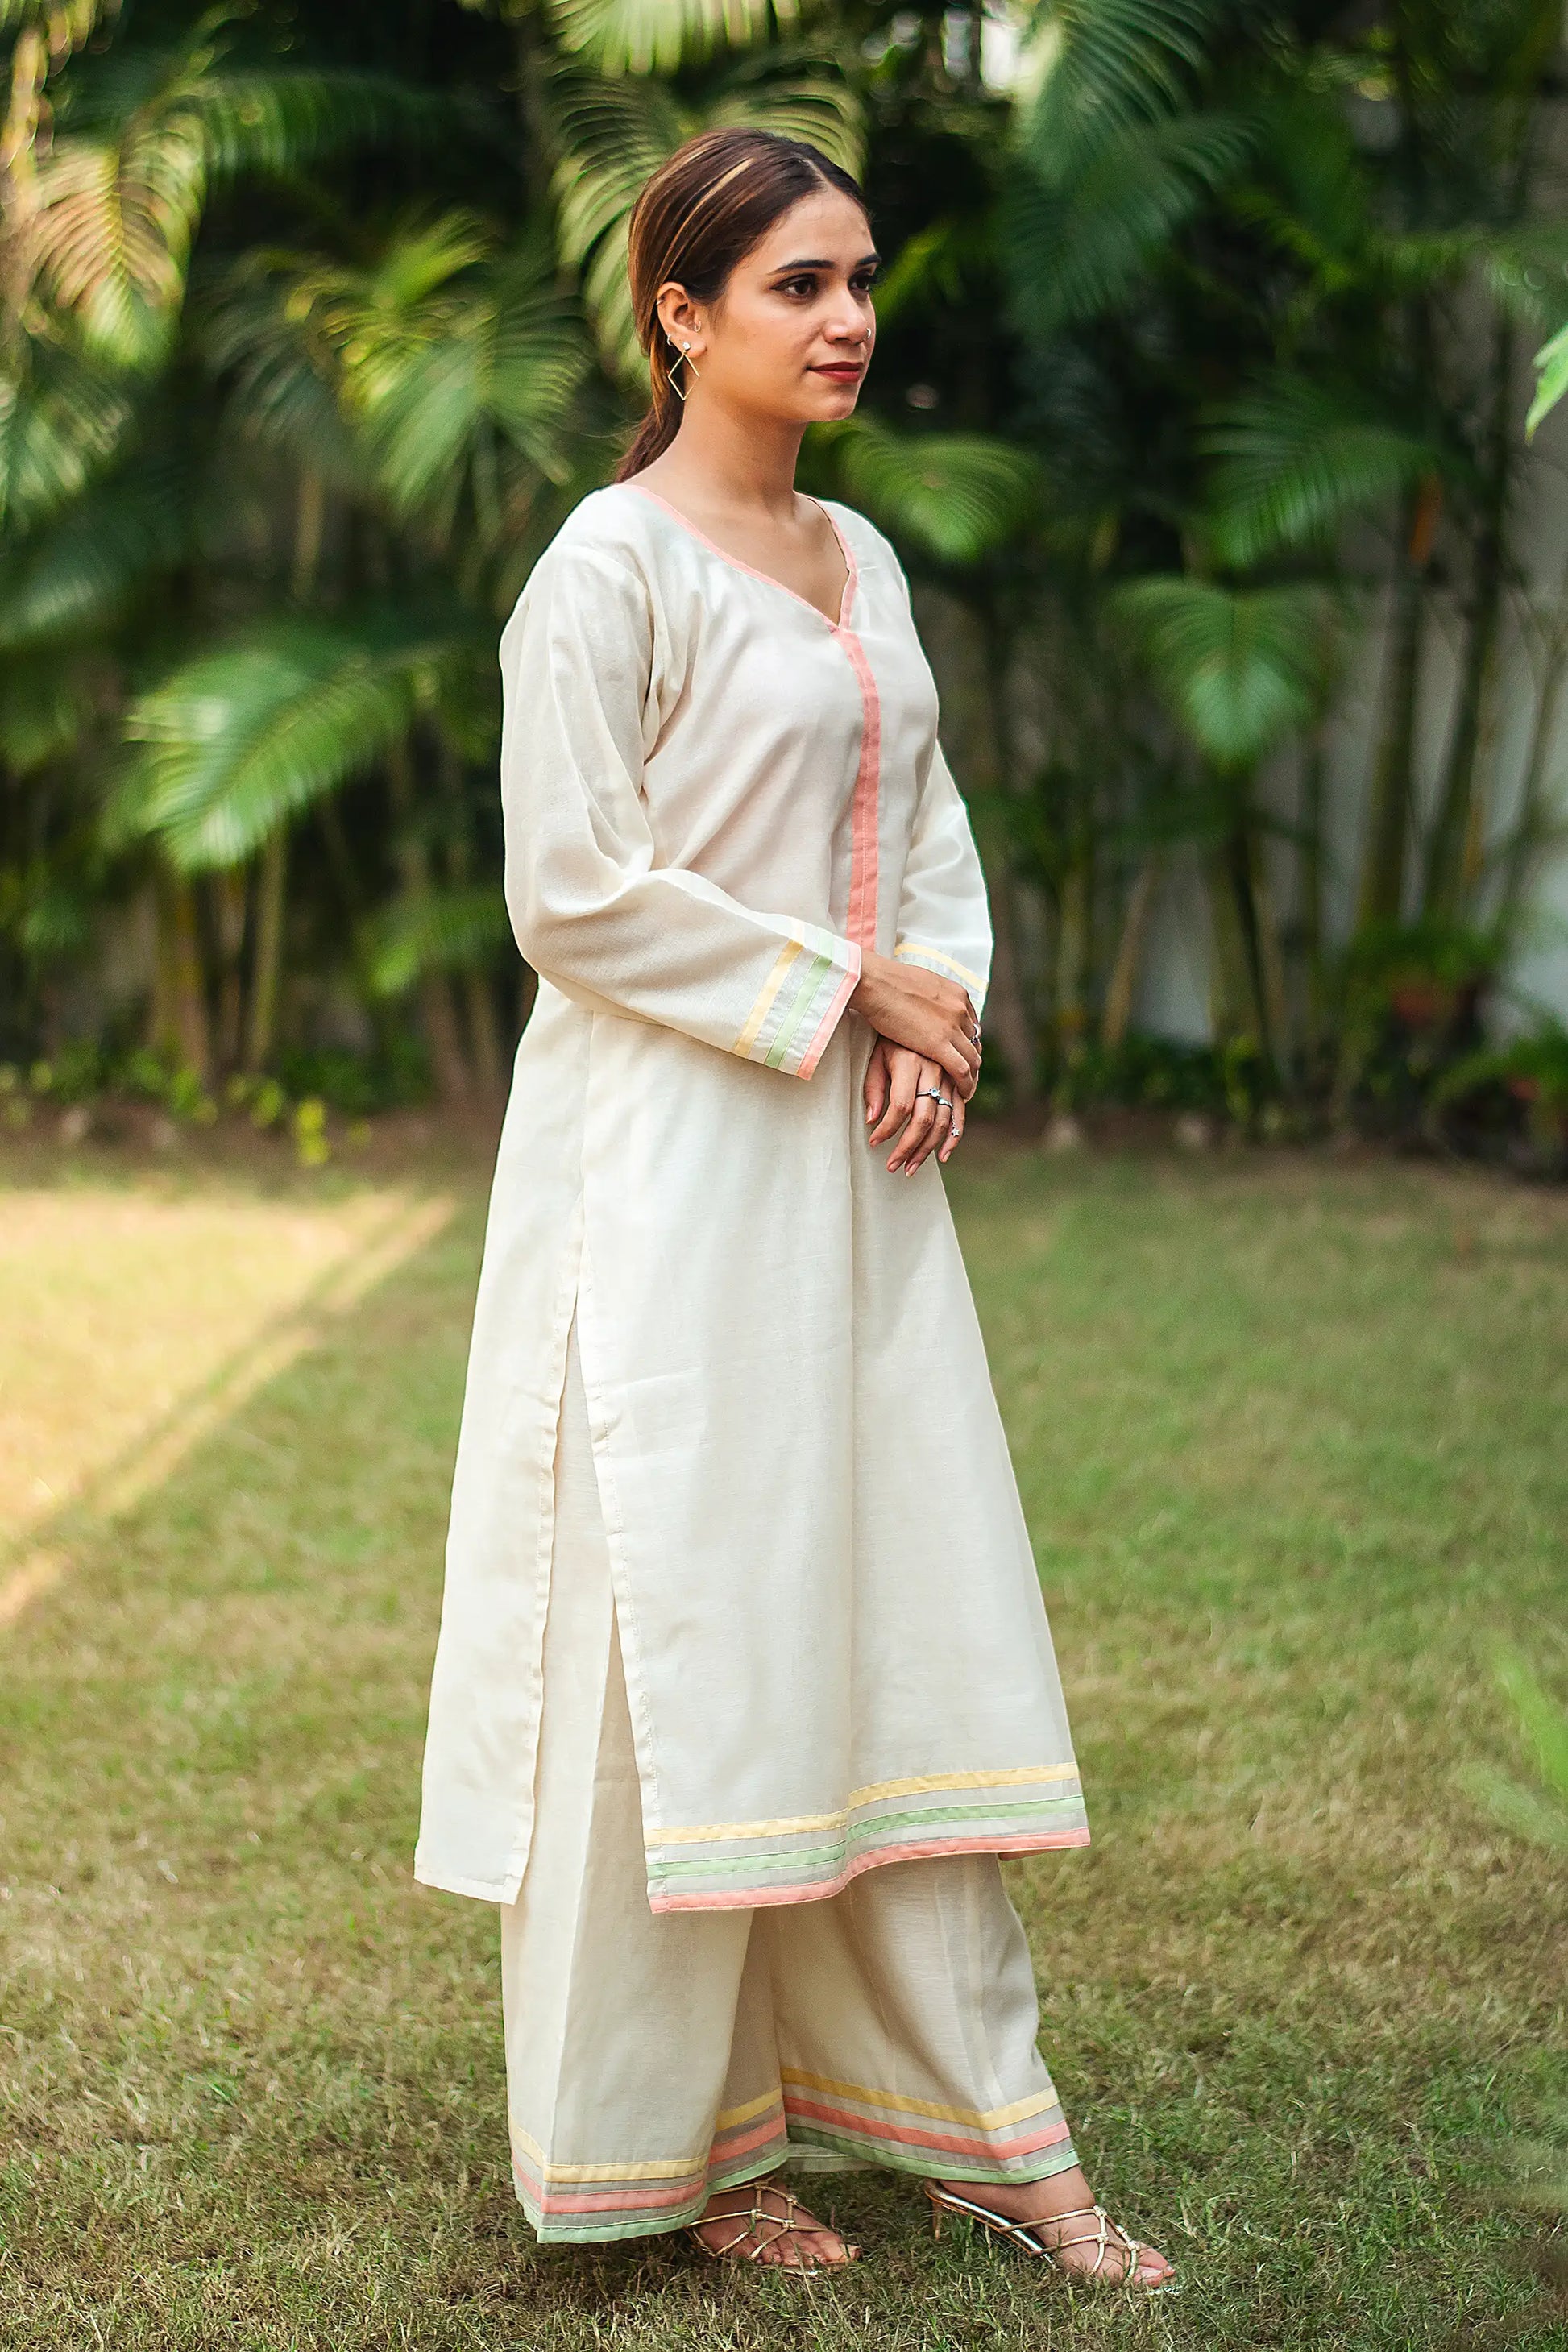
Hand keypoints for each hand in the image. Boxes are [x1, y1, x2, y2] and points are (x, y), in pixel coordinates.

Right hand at [849, 952, 979, 1097]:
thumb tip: (925, 1001)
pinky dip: (966, 1085)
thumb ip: (930, 996)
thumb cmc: (886, 982)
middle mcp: (960, 1010)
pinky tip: (962, 1094)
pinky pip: (962, 1070)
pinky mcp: (939, 1043)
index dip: (968, 1043)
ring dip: (972, 1077)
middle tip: (966, 1077)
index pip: (971, 1025)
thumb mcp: (919, 984)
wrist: (875, 982)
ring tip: (966, 1090)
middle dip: (971, 1061)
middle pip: (975, 1043)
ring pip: (973, 1059)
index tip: (961, 1055)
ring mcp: (952, 1026)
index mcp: (956, 994)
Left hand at [864, 1038, 965, 1173]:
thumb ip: (873, 1087)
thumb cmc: (890, 1035)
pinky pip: (960, 1112)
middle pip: (924, 1118)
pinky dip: (953, 1136)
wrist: (915, 1006)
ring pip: (943, 1120)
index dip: (887, 1129)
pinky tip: (943, 1155)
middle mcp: (934, 1068)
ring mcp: (950, 1075)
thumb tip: (871, 1120)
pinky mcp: (958, 1080)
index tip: (874, 1142)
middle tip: (892, 1166)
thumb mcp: (876, 1055)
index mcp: (910, 1061)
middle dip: (907, 1147)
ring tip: (911, 1168)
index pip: (901, 1106)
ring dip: (927, 1149)